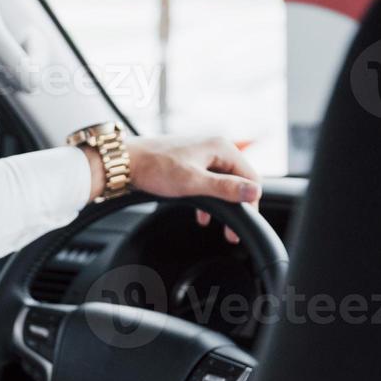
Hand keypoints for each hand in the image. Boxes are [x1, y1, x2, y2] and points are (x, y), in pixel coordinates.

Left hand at [127, 135, 260, 244]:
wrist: (127, 162)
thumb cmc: (156, 168)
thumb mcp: (194, 182)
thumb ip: (225, 188)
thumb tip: (254, 192)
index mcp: (221, 148)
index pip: (250, 176)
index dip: (251, 201)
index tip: (247, 222)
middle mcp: (215, 148)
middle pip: (238, 180)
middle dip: (237, 206)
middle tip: (232, 232)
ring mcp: (203, 155)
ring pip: (223, 184)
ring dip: (222, 205)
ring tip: (220, 228)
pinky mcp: (191, 163)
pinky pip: (209, 183)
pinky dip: (209, 200)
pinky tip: (202, 216)